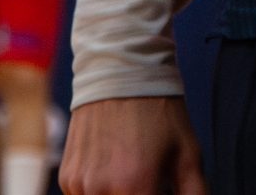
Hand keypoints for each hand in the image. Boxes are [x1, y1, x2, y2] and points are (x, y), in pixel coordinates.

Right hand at [60, 96, 206, 194]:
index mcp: (135, 186)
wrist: (120, 73)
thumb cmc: (159, 113)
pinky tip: (117, 172)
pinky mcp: (67, 178)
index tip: (162, 190)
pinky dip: (102, 194)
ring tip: (134, 176)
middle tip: (153, 183)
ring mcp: (79, 185)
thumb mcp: (188, 154)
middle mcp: (101, 189)